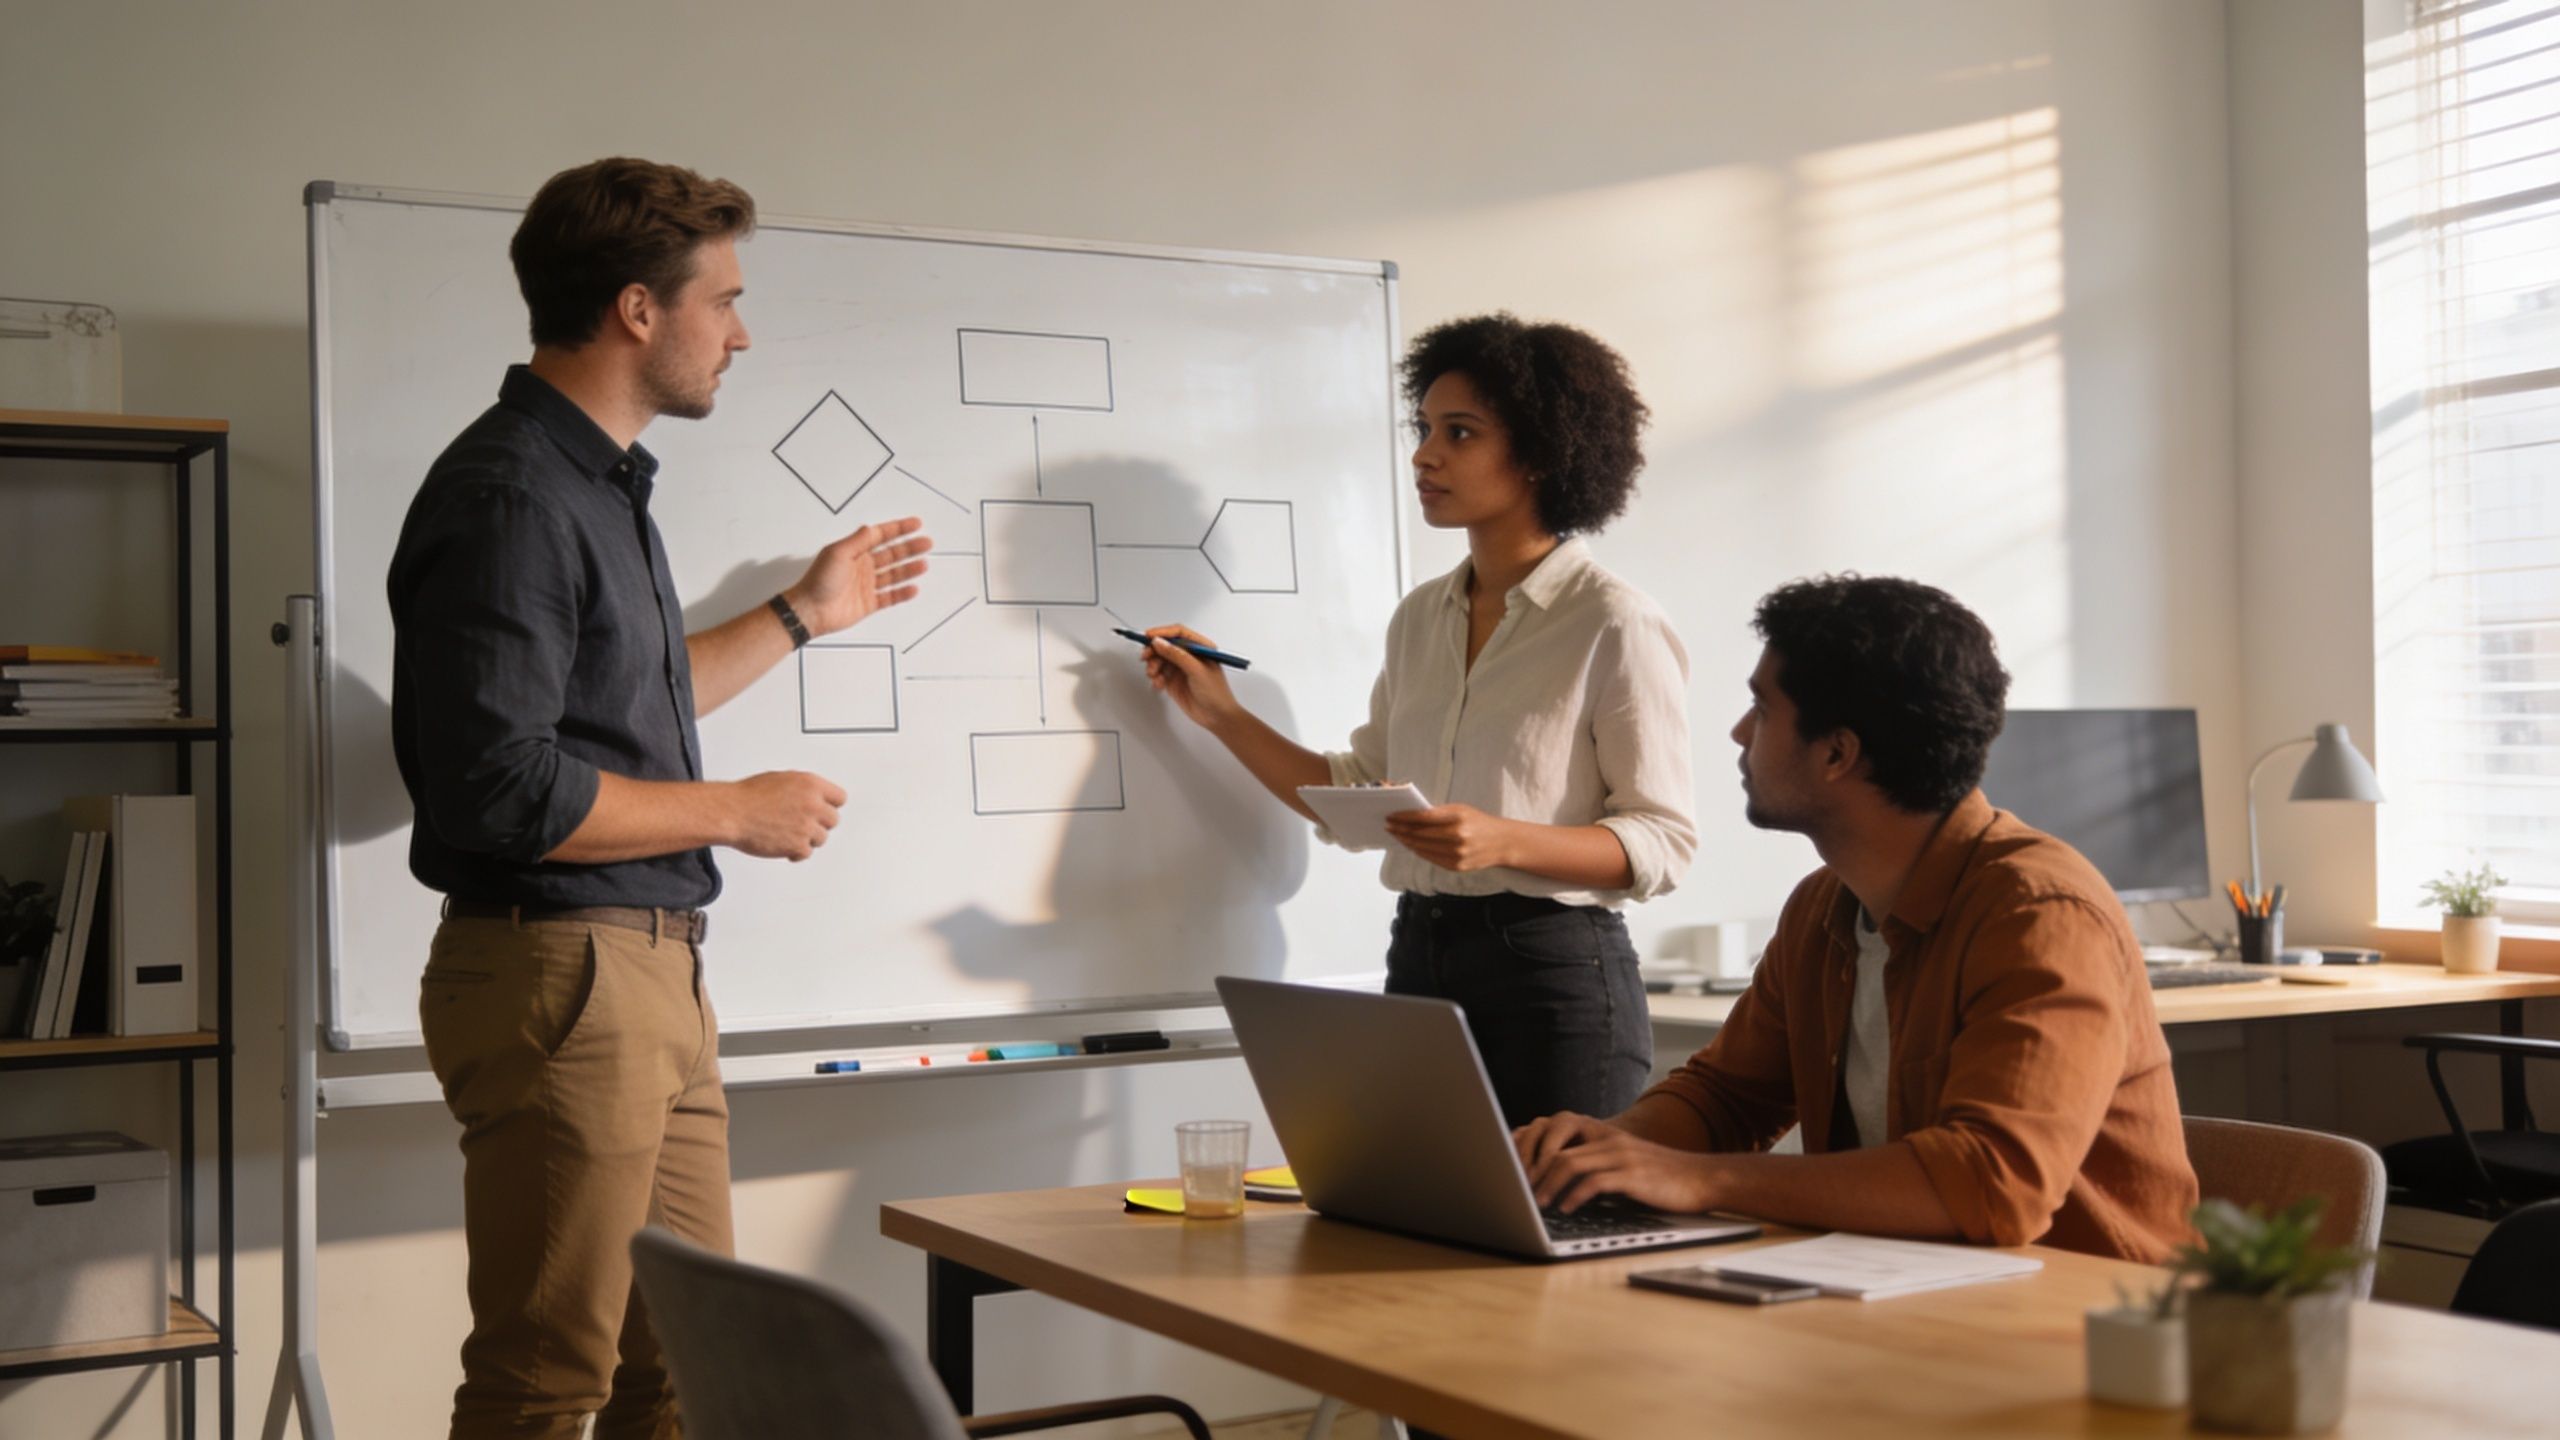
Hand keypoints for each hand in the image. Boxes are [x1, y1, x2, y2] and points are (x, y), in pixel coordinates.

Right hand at [727, 770, 844, 861]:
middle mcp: (813, 805)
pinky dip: (796, 852)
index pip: (839, 798)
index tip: (825, 810)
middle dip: (819, 823)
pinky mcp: (798, 845)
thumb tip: (814, 797)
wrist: (732, 812)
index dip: (830, 805)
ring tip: (788, 833)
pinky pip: (806, 853)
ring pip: (821, 838)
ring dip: (807, 838)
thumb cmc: (749, 796)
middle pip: (833, 820)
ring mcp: (807, 826)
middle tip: (804, 824)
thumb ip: (804, 789)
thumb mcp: (782, 780)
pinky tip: (784, 845)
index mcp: (811, 785)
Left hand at [786, 518, 932, 635]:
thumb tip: (871, 528)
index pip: (881, 536)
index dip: (898, 529)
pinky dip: (902, 593)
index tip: (915, 524)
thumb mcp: (838, 553)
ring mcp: (866, 585)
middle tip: (927, 543)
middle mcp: (862, 567)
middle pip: (892, 554)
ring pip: (893, 575)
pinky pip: (890, 597)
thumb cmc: (819, 580)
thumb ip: (858, 541)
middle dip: (910, 548)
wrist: (811, 610)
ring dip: (909, 569)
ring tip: (924, 564)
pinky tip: (913, 588)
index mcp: (854, 552)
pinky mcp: (868, 603)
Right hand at [1141, 624, 1242, 729]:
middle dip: (1154, 650)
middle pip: (1166, 645)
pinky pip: (1158, 674)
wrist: (1217, 717)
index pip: (1178, 633)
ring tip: (1153, 674)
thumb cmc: (1217, 693)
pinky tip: (1158, 684)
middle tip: (1146, 656)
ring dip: (1153, 665)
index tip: (1149, 636)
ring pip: (1160, 659)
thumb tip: (1160, 643)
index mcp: (1200, 647)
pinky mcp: (1174, 680)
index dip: (1162, 632)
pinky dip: (1155, 677)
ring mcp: (1181, 668)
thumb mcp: (1197, 670)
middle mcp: (1189, 655)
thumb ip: (1177, 655)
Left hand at [1383, 803, 1516, 870]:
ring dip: (1406, 841)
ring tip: (1397, 835)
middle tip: (1388, 825)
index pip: (1423, 817)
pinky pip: (1430, 858)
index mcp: (1458, 818)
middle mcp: (1457, 837)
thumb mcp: (1461, 810)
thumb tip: (1411, 816)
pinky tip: (1411, 845)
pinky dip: (1418, 851)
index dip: (1404, 817)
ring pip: (1422, 848)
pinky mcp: (1456, 867)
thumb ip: (1438, 813)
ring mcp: (1456, 854)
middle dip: (1401, 830)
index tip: (1391, 816)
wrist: (1503, 843)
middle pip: (1420, 835)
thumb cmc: (1479, 822)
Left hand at [1513, 1111, 1721, 1214]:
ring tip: (1535, 1203)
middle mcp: (1608, 1138)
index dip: (1529, 1146)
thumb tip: (1555, 1179)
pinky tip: (1565, 1208)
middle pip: (1555, 1145)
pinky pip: (1594, 1182)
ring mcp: (1620, 1155)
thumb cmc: (1660, 1175)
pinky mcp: (1633, 1175)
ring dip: (1546, 1185)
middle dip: (1531, 1168)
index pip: (1554, 1128)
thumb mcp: (1623, 1160)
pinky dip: (1574, 1196)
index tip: (1512, 1168)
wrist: (1701, 1178)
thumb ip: (1593, 1161)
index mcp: (1602, 1132)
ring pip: (1569, 1162)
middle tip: (1517, 1190)